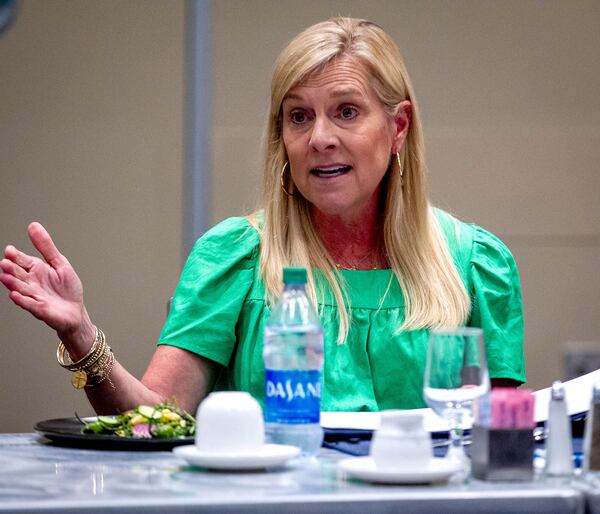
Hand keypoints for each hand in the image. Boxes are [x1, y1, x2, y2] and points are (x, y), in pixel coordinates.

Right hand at [0, 223, 92, 345]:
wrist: (76, 311)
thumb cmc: (67, 288)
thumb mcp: (60, 263)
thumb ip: (46, 246)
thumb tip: (33, 225)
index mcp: (36, 269)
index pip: (21, 260)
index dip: (15, 256)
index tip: (9, 250)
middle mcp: (31, 282)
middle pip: (18, 274)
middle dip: (11, 269)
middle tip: (4, 263)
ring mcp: (34, 296)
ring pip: (20, 288)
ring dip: (12, 283)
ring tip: (5, 277)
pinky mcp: (39, 309)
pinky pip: (28, 304)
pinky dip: (21, 300)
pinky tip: (14, 295)